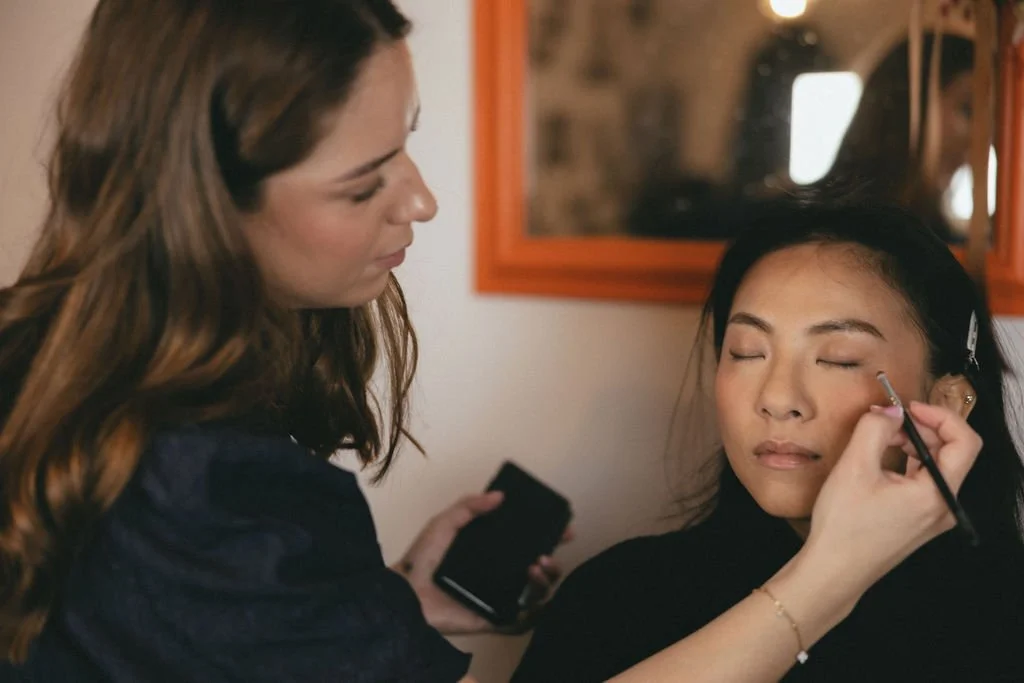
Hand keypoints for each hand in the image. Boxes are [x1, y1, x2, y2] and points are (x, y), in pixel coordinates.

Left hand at [392, 491, 572, 635]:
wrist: (406, 593)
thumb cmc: (422, 559)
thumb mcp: (445, 523)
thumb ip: (469, 506)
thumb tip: (499, 495)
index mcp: (492, 554)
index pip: (529, 546)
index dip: (550, 538)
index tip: (565, 530)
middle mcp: (501, 576)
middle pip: (541, 571)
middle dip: (554, 561)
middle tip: (548, 551)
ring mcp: (501, 599)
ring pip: (539, 594)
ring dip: (547, 580)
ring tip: (536, 565)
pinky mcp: (496, 619)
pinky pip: (527, 620)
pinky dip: (538, 609)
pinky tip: (532, 591)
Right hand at [804, 401, 981, 594]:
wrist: (834, 570)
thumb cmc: (844, 525)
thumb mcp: (854, 468)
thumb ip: (874, 430)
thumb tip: (889, 411)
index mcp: (937, 494)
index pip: (964, 442)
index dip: (940, 416)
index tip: (908, 408)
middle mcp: (943, 507)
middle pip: (952, 453)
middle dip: (922, 429)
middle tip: (888, 420)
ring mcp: (933, 517)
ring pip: (938, 467)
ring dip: (914, 444)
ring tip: (881, 437)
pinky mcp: (919, 521)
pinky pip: (925, 482)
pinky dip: (909, 463)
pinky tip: (882, 459)